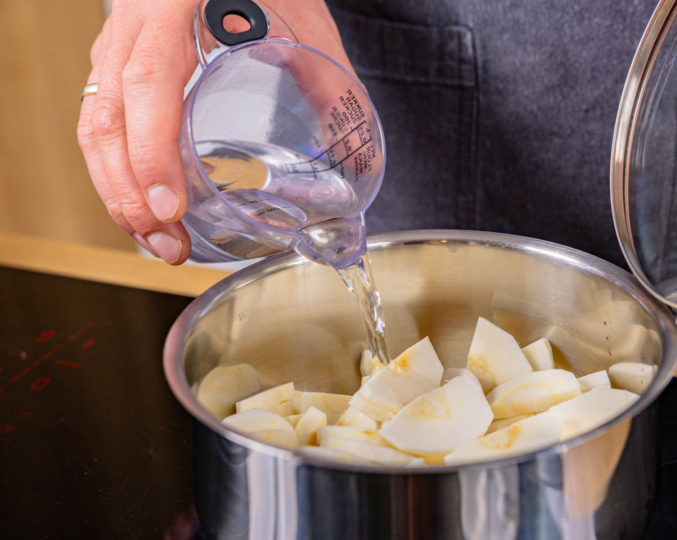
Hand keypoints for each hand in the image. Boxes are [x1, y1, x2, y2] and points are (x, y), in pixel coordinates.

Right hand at [77, 0, 357, 263]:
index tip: (170, 206)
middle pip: (105, 117)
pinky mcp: (118, 59)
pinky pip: (99, 119)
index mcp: (171, 3)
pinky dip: (116, 169)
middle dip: (129, 193)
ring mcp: (117, 40)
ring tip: (156, 240)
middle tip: (167, 244)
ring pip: (93, 125)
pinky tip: (144, 205)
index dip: (152, 151)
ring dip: (117, 191)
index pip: (148, 81)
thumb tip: (361, 151)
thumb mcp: (302, 13)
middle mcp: (132, 22)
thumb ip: (328, 77)